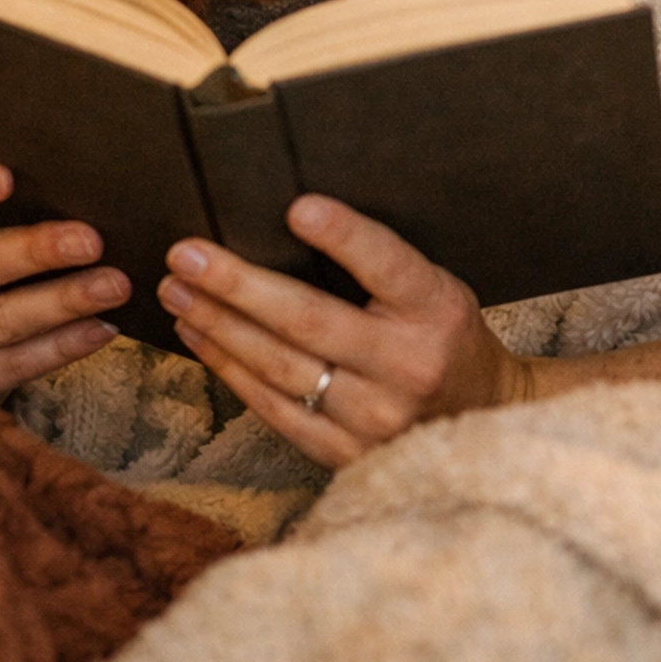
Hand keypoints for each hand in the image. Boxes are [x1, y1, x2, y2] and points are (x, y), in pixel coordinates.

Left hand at [157, 195, 528, 467]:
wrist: (482, 419)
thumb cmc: (445, 337)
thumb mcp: (434, 290)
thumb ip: (379, 267)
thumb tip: (290, 221)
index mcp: (437, 313)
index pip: (389, 266)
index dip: (346, 237)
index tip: (299, 208)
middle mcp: (409, 367)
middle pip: (310, 321)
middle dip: (237, 285)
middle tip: (186, 254)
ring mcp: (376, 418)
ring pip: (279, 368)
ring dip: (218, 326)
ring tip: (177, 292)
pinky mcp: (347, 453)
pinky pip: (274, 409)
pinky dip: (230, 371)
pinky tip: (201, 339)